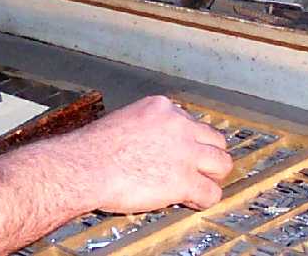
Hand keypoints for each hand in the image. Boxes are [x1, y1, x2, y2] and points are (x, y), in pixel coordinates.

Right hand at [62, 96, 231, 212]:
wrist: (85, 166)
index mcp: (161, 107)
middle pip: (214, 139)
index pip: (190, 121)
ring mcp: (184, 152)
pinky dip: (204, 199)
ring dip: (212, 176)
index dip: (188, 140)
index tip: (181, 151)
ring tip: (202, 184)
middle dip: (207, 155)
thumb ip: (145, 128)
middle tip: (198, 168)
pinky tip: (191, 201)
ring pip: (221, 163)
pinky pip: (211, 192)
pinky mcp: (184, 180)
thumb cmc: (93, 148)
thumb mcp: (123, 121)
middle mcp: (178, 125)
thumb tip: (151, 144)